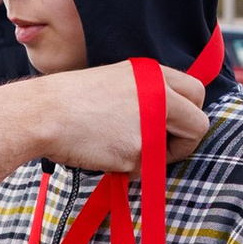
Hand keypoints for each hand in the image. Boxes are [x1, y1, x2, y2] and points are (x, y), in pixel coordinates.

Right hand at [0, 62, 211, 196]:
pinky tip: (104, 152)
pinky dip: (129, 168)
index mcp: (153, 74)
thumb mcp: (117, 81)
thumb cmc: (72, 99)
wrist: (43, 113)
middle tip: (164, 149)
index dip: (190, 113)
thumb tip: (169, 118)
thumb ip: (147, 94)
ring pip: (172, 152)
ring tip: (121, 148)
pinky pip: (145, 169)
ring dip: (155, 158)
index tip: (174, 125)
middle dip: (187, 142)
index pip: (198, 92)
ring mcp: (150, 123)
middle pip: (200, 124)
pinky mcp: (137, 150)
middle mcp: (159, 95)